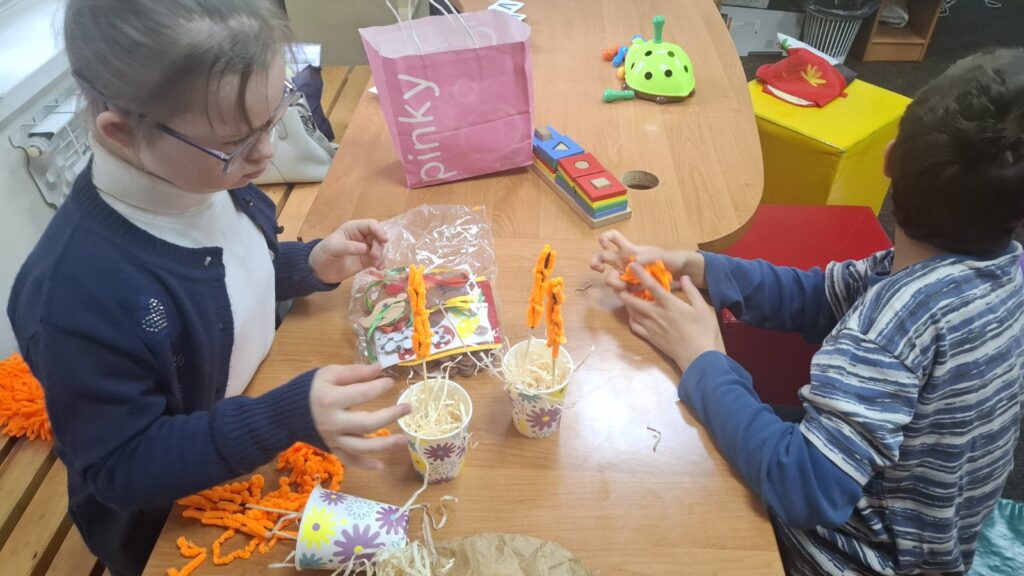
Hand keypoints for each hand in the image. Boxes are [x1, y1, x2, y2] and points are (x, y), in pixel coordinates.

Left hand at [309, 219, 387, 283]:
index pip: (371, 225)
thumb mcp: (332, 248)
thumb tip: (365, 248)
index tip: (384, 240)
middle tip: (375, 257)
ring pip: (381, 249)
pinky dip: (381, 263)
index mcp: (354, 228)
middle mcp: (362, 237)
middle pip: (379, 237)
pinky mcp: (367, 260)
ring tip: (375, 265)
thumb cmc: (323, 254)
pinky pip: (379, 260)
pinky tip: (379, 269)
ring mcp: (366, 249)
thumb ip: (348, 247)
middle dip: (380, 246)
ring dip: (382, 256)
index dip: (379, 231)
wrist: (319, 271)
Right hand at [309, 364, 410, 469]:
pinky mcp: (331, 449)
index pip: (362, 394)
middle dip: (390, 416)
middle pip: (367, 423)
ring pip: (361, 446)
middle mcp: (333, 422)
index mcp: (331, 400)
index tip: (391, 382)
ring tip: (404, 440)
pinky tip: (381, 466)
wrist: (284, 414)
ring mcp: (333, 438)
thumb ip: (354, 372)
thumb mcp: (327, 374)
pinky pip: (349, 460)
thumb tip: (379, 368)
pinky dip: (364, 465)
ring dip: (384, 445)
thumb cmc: (307, 389)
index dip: (379, 387)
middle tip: (408, 408)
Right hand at [589, 230, 705, 292]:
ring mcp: (625, 275)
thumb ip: (647, 256)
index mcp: (629, 249)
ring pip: (609, 277)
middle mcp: (623, 261)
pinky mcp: (629, 289)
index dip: (605, 238)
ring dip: (612, 282)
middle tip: (599, 269)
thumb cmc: (668, 259)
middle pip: (601, 257)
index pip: (613, 238)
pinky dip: (622, 293)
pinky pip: (620, 291)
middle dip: (595, 262)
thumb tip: (632, 262)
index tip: (604, 243)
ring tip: (623, 287)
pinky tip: (631, 293)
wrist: (678, 275)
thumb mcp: (660, 255)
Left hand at [618, 263, 724, 372]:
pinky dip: (631, 319)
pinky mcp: (650, 338)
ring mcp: (651, 327)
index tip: (632, 265)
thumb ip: (692, 291)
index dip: (640, 274)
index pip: (652, 286)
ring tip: (625, 297)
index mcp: (669, 304)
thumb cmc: (703, 331)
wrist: (697, 356)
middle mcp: (656, 314)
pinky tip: (633, 316)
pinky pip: (635, 327)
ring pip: (632, 313)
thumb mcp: (702, 308)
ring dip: (627, 304)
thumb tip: (684, 277)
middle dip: (624, 291)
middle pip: (634, 301)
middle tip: (619, 283)